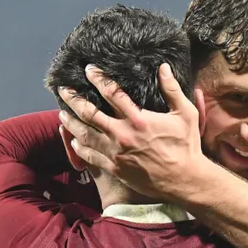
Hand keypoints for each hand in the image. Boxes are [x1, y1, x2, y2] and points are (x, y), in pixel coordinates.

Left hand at [57, 63, 207, 200]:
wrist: (184, 180)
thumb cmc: (186, 146)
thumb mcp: (186, 114)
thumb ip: (172, 90)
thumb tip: (163, 67)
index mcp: (138, 119)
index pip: (112, 93)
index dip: (98, 79)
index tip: (88, 70)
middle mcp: (122, 135)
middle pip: (90, 113)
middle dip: (74, 99)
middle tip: (63, 90)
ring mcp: (116, 153)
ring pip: (84, 134)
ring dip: (71, 122)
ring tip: (61, 113)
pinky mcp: (114, 168)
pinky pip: (90, 156)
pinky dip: (79, 147)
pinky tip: (73, 140)